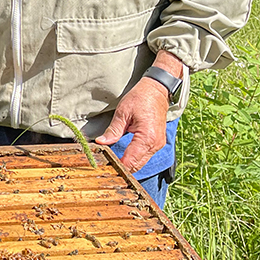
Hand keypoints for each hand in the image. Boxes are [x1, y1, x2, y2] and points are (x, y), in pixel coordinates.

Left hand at [95, 51, 182, 172]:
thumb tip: (101, 142)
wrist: (157, 90)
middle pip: (136, 166)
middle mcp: (155, 144)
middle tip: (105, 166)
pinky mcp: (157, 143)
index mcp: (146, 137)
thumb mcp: (123, 113)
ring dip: (128, 164)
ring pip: (141, 163)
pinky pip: (145, 156)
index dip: (117, 165)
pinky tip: (122, 156)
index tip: (104, 166)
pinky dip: (134, 158)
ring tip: (112, 161)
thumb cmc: (140, 98)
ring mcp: (158, 145)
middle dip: (122, 168)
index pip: (130, 161)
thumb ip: (113, 130)